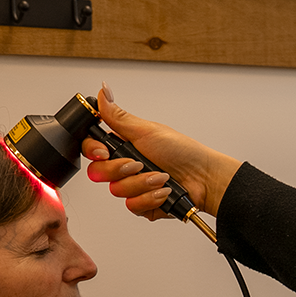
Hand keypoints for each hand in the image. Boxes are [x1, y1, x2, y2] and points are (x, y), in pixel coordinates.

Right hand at [82, 83, 243, 219]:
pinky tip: (163, 190)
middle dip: (121, 170)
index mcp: (124, 145)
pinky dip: (149, 198)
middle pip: (99, 173)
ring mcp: (134, 186)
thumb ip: (118, 116)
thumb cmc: (182, 151)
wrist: (203, 178)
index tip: (104, 153)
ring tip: (161, 177)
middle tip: (138, 164)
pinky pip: (132, 206)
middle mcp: (126, 166)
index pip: (92, 149)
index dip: (93, 151)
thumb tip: (103, 91)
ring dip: (142, 183)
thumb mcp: (146, 130)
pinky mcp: (142, 204)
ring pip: (117, 191)